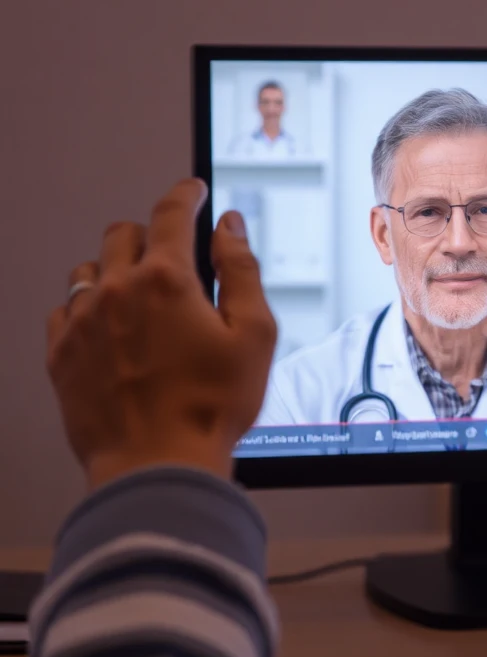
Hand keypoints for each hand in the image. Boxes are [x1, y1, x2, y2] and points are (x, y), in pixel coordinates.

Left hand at [47, 178, 276, 489]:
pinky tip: (108, 325)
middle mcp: (117, 292)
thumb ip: (241, 270)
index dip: (185, 194)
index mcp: (167, 280)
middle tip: (171, 253)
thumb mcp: (254, 333)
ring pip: (89, 268)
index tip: (191, 191)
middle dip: (150, 233)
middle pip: (123, 234)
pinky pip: (64, 309)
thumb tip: (230, 227)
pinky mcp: (61, 355)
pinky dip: (86, 306)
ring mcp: (82, 322)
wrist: (158, 465)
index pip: (171, 213)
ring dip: (114, 268)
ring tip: (138, 295)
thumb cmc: (210, 406)